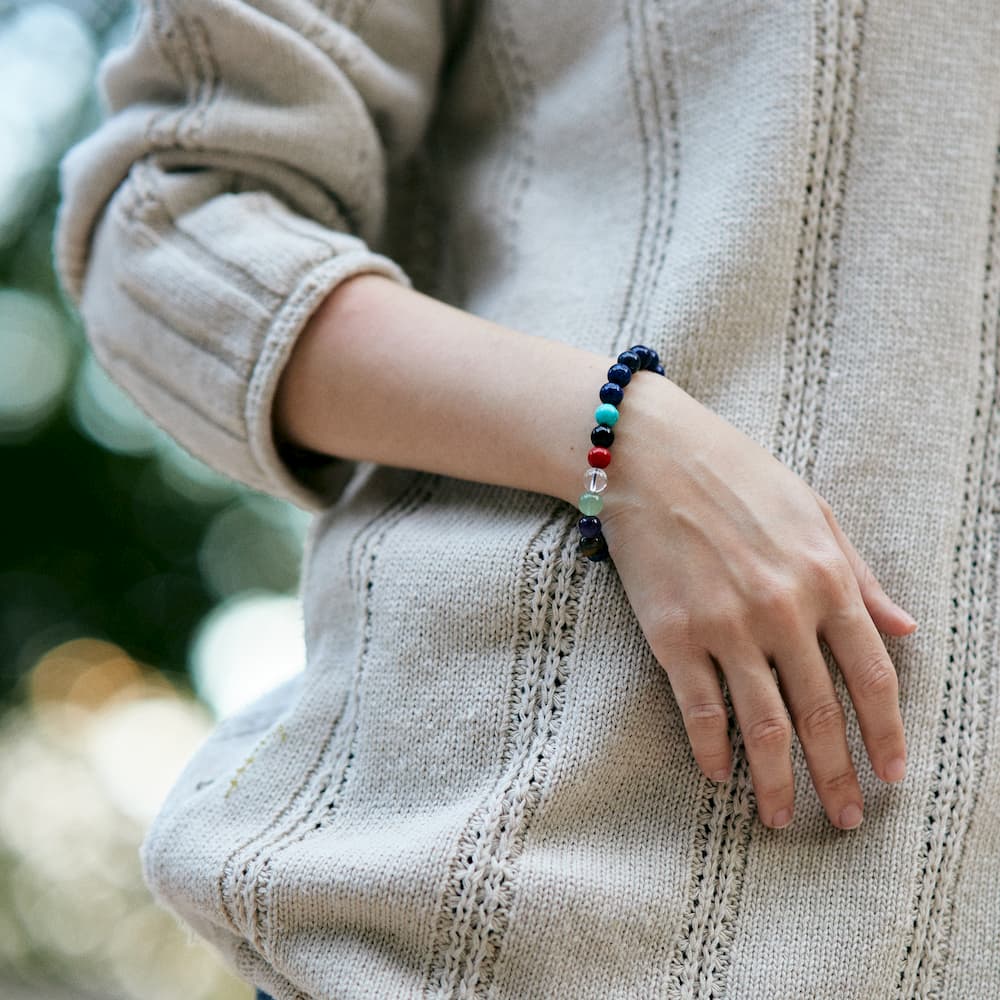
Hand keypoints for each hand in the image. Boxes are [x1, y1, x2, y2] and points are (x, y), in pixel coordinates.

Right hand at [599, 374, 915, 829]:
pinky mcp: (673, 635)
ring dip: (778, 782)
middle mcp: (783, 609)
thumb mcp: (815, 512)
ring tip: (785, 819)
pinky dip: (712, 750)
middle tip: (847, 818)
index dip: (887, 733)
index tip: (893, 774)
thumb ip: (860, 575)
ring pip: (764, 725)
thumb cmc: (735, 474)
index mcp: (826, 577)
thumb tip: (906, 627)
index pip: (872, 676)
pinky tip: (718, 775)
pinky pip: (700, 709)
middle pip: (823, 714)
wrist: (648, 453)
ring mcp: (726, 625)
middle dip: (839, 776)